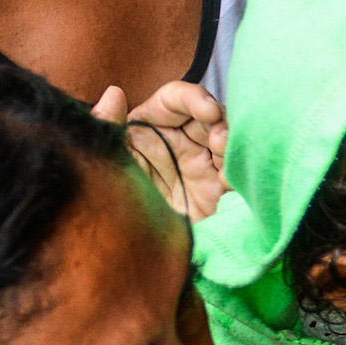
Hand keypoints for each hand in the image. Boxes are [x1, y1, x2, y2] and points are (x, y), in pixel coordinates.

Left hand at [98, 81, 230, 220]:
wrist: (127, 251)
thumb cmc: (113, 201)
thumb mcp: (108, 162)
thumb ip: (107, 127)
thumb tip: (114, 92)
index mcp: (152, 128)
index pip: (176, 99)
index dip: (193, 99)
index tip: (206, 111)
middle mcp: (180, 140)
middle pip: (209, 116)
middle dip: (220, 123)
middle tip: (220, 141)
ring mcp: (201, 163)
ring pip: (226, 140)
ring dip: (231, 145)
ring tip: (224, 159)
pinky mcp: (217, 189)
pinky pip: (235, 172)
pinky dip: (238, 172)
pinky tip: (229, 182)